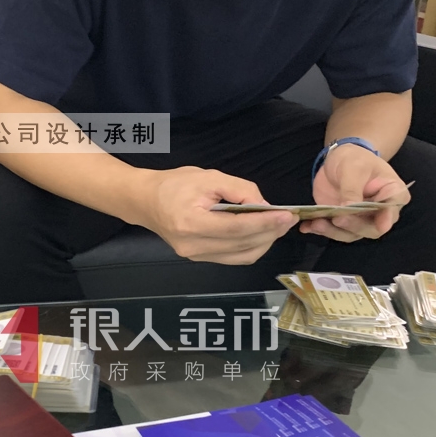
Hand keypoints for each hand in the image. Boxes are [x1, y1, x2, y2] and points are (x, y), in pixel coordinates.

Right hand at [142, 166, 297, 264]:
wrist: (146, 202)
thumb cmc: (174, 185)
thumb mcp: (209, 177)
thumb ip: (239, 190)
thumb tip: (264, 206)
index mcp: (191, 223)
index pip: (237, 228)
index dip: (265, 223)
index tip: (287, 215)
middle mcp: (193, 246)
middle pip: (243, 245)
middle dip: (271, 232)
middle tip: (288, 218)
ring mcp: (196, 256)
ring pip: (243, 256)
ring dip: (265, 242)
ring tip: (278, 225)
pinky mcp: (201, 259)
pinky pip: (234, 257)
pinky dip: (252, 246)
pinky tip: (261, 233)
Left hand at [300, 144, 410, 242]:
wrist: (339, 159)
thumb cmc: (354, 158)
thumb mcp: (353, 168)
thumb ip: (352, 189)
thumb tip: (348, 210)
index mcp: (392, 194)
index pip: (392, 210)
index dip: (386, 219)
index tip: (380, 225)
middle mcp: (380, 212)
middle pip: (370, 228)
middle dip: (353, 226)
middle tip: (337, 219)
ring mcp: (361, 219)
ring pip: (350, 234)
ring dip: (332, 231)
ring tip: (316, 224)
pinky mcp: (343, 222)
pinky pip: (333, 231)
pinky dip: (320, 230)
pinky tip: (307, 227)